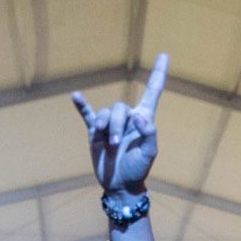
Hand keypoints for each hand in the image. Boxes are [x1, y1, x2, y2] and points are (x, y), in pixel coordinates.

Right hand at [72, 52, 167, 193]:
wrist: (120, 185)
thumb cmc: (138, 169)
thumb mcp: (150, 152)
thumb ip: (148, 132)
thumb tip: (138, 116)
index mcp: (143, 119)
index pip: (152, 91)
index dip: (158, 73)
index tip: (164, 55)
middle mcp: (127, 118)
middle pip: (120, 107)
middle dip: (117, 124)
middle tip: (115, 144)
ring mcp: (110, 125)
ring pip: (105, 113)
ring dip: (106, 126)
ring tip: (108, 143)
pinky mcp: (95, 132)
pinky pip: (88, 115)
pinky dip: (82, 106)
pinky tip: (76, 96)